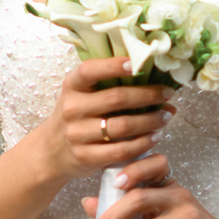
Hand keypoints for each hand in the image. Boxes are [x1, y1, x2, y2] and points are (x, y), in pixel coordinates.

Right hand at [37, 57, 175, 183]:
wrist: (51, 151)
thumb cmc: (77, 117)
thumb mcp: (83, 96)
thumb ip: (112, 87)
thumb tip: (159, 85)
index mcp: (72, 86)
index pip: (90, 71)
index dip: (114, 65)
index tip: (137, 62)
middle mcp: (72, 108)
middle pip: (116, 98)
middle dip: (148, 95)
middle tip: (167, 94)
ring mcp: (77, 134)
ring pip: (122, 126)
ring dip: (150, 120)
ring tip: (166, 116)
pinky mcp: (85, 156)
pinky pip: (121, 150)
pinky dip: (142, 143)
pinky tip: (154, 137)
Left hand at [85, 154, 218, 218]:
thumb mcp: (158, 217)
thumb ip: (126, 210)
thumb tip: (88, 203)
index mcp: (169, 186)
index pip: (152, 165)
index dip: (132, 169)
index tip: (112, 184)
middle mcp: (179, 196)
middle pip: (139, 198)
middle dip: (111, 218)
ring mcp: (189, 217)